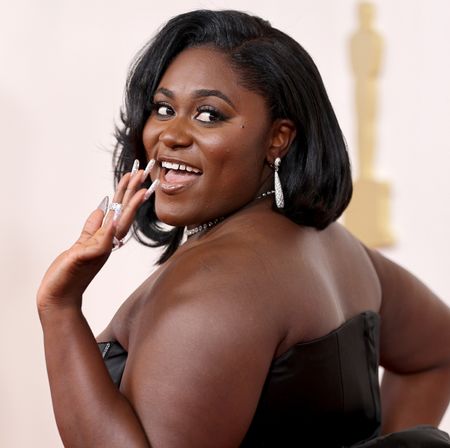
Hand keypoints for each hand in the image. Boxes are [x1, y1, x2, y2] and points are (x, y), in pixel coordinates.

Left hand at [37, 161, 156, 312]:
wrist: (59, 297)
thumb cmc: (70, 273)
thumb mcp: (81, 244)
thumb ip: (93, 226)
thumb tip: (103, 206)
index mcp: (104, 238)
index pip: (118, 212)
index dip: (127, 193)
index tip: (135, 175)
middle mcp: (105, 243)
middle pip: (123, 215)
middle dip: (133, 194)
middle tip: (144, 174)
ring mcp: (98, 251)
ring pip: (118, 227)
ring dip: (129, 208)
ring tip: (140, 191)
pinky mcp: (86, 258)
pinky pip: (100, 243)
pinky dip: (108, 230)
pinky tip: (113, 216)